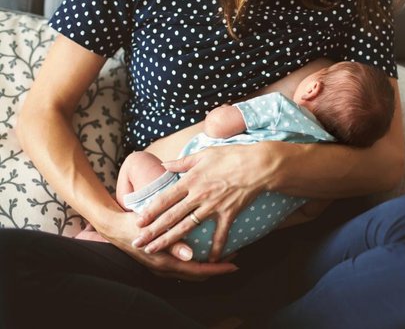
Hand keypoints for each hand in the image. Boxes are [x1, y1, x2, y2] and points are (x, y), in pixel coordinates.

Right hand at [101, 210, 238, 280]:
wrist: (113, 226)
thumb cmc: (134, 225)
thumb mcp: (153, 231)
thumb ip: (173, 244)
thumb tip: (191, 255)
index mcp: (165, 262)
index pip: (199, 270)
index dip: (219, 269)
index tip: (235, 264)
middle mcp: (165, 268)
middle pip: (199, 273)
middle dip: (218, 267)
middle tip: (235, 256)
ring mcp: (162, 266)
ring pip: (193, 271)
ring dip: (209, 264)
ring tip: (225, 253)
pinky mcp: (161, 260)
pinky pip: (185, 266)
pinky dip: (198, 261)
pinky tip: (205, 250)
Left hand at [131, 142, 278, 261]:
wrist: (258, 164)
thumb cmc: (232, 155)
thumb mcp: (204, 154)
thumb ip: (182, 162)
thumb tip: (164, 165)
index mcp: (191, 180)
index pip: (165, 198)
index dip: (150, 211)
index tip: (138, 222)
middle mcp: (198, 196)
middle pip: (171, 216)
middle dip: (153, 232)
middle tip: (139, 243)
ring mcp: (213, 206)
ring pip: (187, 227)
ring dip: (170, 240)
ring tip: (157, 250)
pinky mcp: (228, 213)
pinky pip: (220, 233)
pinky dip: (216, 247)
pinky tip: (210, 259)